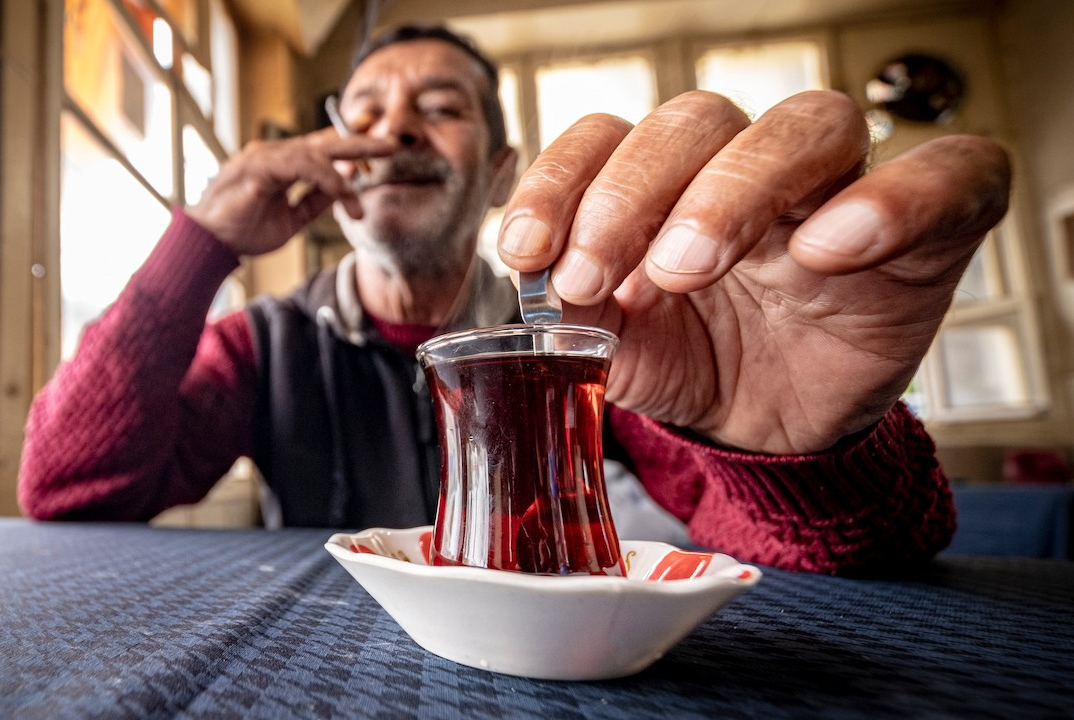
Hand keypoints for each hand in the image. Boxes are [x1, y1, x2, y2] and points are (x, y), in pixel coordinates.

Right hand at [185, 128, 396, 255]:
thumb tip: (343, 191)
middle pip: (325, 142)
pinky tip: (345, 192)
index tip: (382, 151)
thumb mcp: (291, 219)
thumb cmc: (242, 231)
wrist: (208, 244)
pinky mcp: (259, 167)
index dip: (352, 148)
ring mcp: (266, 157)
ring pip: (317, 150)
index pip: (323, 149)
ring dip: (350, 160)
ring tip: (376, 171)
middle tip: (394, 142)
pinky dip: (328, 178)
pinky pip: (303, 166)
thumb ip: (314, 202)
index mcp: (282, 164)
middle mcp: (275, 154)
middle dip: (362, 141)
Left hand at [497, 90, 1010, 454]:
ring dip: (732, 191)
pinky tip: (825, 251)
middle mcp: (751, 166)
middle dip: (633, 193)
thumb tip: (539, 284)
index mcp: (668, 183)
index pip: (609, 135)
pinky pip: (946, 174)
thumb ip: (577, 315)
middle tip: (596, 276)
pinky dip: (890, 201)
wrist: (774, 428)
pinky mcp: (933, 223)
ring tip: (685, 269)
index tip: (525, 250)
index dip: (560, 180)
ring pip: (805, 125)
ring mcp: (842, 186)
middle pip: (699, 119)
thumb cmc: (699, 363)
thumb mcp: (619, 351)